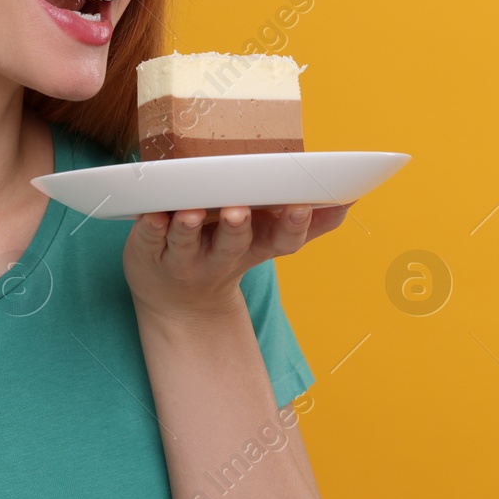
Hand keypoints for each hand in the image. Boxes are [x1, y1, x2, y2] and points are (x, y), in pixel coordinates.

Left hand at [123, 202, 352, 324]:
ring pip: (186, 243)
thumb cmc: (228, 252)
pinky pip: (148, 240)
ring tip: (190, 212)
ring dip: (188, 228)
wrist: (178, 300)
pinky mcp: (148, 252)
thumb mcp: (268, 240)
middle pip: (232, 244)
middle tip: (240, 208)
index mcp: (255, 247)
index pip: (281, 240)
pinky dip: (149, 227)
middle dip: (237, 228)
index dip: (293, 225)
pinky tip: (151, 213)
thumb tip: (351, 198)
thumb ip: (306, 221)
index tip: (301, 205)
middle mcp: (220, 258)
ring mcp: (182, 258)